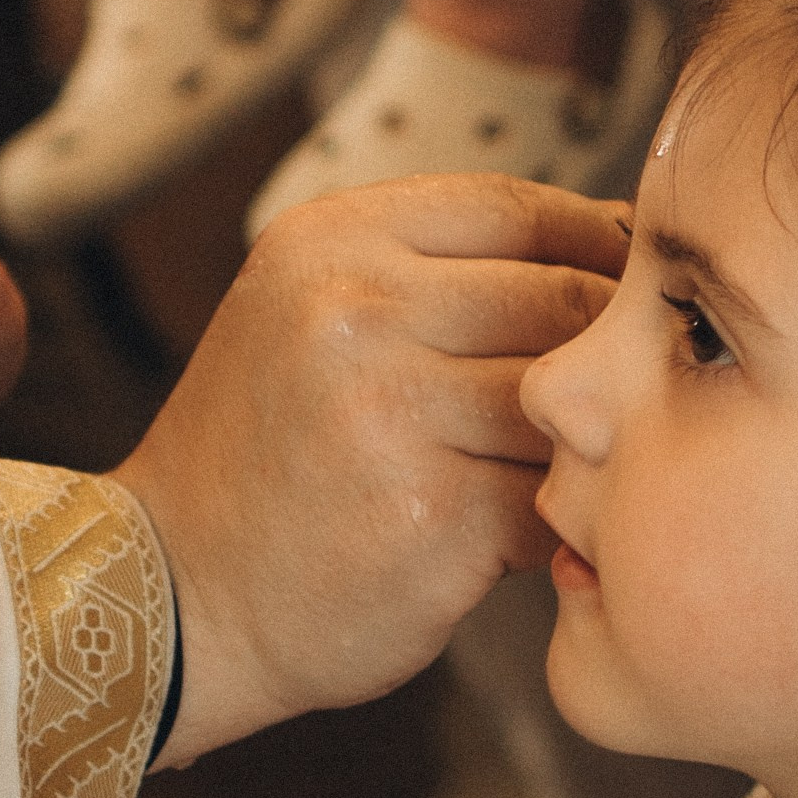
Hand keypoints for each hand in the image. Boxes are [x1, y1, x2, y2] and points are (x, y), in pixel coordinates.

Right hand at [111, 173, 627, 765]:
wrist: (175, 591)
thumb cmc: (265, 451)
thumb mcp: (305, 311)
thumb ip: (429, 269)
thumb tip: (607, 242)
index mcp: (328, 245)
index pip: (515, 207)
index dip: (592, 242)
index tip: (622, 280)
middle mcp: (355, 316)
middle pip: (558, 298)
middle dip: (603, 345)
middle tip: (612, 386)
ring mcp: (394, 416)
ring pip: (566, 400)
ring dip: (577, 437)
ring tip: (552, 462)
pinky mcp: (435, 516)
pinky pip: (549, 496)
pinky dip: (550, 517)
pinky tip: (512, 530)